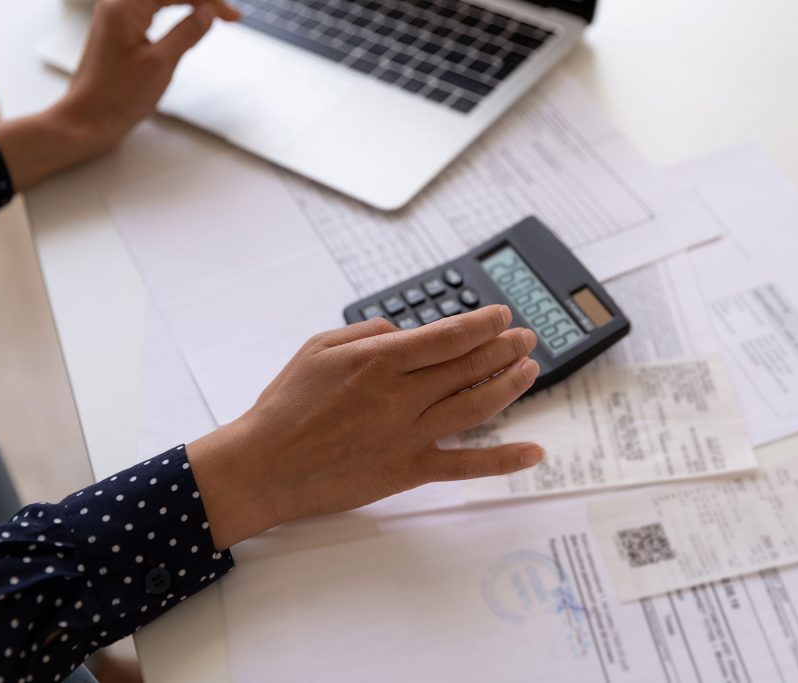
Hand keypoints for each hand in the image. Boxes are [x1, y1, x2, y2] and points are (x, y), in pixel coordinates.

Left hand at [0, 0, 239, 189]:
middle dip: (201, 0)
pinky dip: (175, 13)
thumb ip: (187, 32)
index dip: (208, 0)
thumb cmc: (116, 96)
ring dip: (190, 4)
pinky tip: (191, 20)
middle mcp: (117, 4)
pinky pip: (152, 11)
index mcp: (124, 5)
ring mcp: (117, 18)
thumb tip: (208, 13)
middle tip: (231, 16)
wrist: (88, 120)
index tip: (233, 16)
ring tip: (216, 16)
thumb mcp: (161, 64)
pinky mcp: (120, 32)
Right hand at [188, 305, 543, 549]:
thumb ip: (368, 333)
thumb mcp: (318, 348)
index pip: (450, 336)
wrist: (264, 465)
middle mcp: (402, 395)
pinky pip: (464, 464)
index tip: (501, 317)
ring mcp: (409, 434)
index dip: (484, 324)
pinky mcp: (409, 470)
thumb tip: (406, 333)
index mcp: (380, 361)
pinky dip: (503, 460)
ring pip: (476, 405)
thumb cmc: (285, 406)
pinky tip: (534, 452)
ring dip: (510, 385)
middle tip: (525, 338)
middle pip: (469, 366)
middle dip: (505, 348)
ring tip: (530, 370)